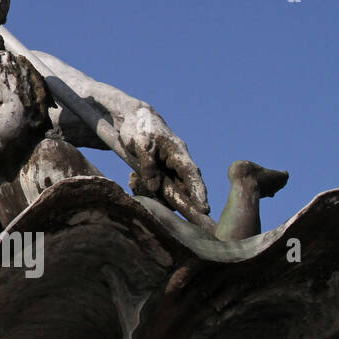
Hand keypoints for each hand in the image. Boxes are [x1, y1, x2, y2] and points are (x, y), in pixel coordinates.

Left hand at [121, 107, 209, 224]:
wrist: (133, 119)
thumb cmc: (140, 128)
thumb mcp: (140, 142)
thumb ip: (148, 163)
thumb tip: (154, 186)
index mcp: (178, 152)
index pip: (191, 173)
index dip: (199, 192)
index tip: (205, 209)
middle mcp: (177, 164)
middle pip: (185, 188)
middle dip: (183, 203)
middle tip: (183, 219)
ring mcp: (169, 170)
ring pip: (168, 191)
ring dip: (152, 193)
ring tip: (133, 180)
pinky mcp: (159, 174)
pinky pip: (156, 188)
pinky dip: (143, 188)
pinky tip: (132, 180)